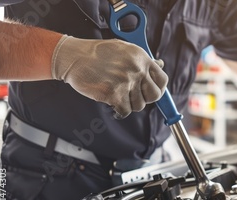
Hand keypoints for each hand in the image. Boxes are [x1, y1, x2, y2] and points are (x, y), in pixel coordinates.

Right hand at [51, 35, 167, 118]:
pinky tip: (113, 105)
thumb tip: (160, 65)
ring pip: (139, 105)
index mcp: (141, 58)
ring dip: (129, 104)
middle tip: (134, 97)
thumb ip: (143, 59)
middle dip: (145, 99)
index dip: (159, 89)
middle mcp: (136, 70)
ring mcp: (126, 82)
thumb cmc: (97, 53)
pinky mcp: (114, 94)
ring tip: (118, 96)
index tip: (152, 92)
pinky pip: (125, 111)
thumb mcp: (124, 49)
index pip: (162, 79)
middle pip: (154, 96)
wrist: (74, 57)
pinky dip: (119, 112)